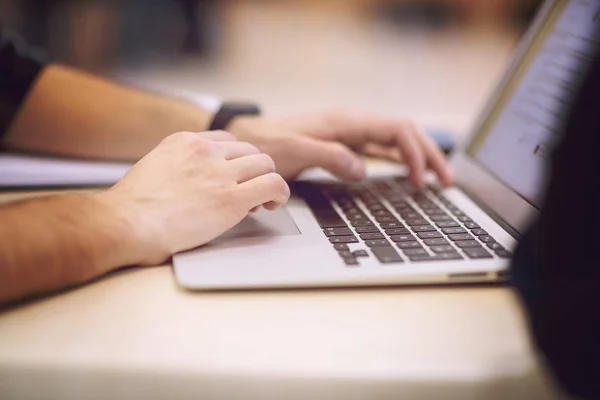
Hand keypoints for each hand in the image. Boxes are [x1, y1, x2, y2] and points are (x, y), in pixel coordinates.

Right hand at [97, 130, 289, 264]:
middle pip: (249, 150)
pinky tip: (272, 203)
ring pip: (265, 163)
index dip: (234, 161)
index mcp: (184, 142)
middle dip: (252, 170)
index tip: (233, 177)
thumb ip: (176, 167)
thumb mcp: (153, 169)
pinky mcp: (233, 198)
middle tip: (248, 191)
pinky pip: (273, 184)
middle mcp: (205, 151)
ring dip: (267, 180)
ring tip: (262, 199)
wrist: (126, 224)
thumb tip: (189, 182)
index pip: (226, 140)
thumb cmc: (131, 209)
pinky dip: (279, 193)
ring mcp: (221, 173)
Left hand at [228, 109, 454, 187]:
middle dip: (429, 154)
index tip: (420, 179)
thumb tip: (363, 170)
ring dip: (419, 157)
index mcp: (346, 121)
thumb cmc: (268, 143)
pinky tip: (409, 173)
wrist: (250, 138)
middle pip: (405, 133)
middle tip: (446, 181)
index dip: (416, 152)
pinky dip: (400, 161)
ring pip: (397, 141)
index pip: (396, 129)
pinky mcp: (347, 144)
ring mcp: (352, 134)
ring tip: (437, 179)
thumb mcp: (295, 151)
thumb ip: (330, 156)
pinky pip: (381, 150)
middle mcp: (354, 124)